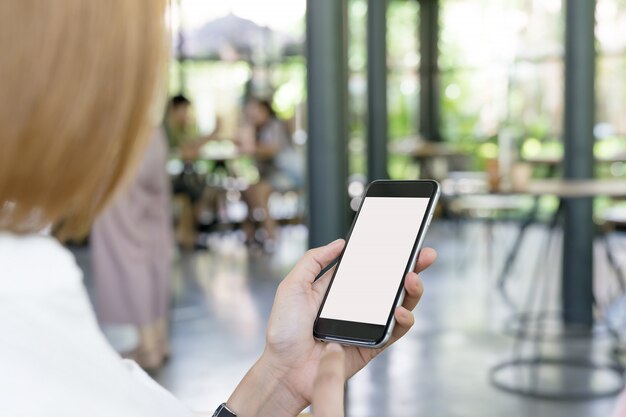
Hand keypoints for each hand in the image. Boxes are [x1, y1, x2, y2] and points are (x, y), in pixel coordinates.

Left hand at [227, 239, 436, 416]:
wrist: (284, 369)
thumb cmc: (284, 331)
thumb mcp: (292, 285)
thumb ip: (313, 260)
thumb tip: (339, 242)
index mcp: (339, 289)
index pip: (369, 267)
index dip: (387, 254)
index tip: (403, 240)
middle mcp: (356, 304)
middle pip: (391, 283)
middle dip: (412, 267)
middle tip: (424, 254)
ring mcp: (366, 324)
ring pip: (400, 305)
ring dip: (412, 291)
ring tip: (412, 279)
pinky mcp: (372, 345)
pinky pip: (395, 332)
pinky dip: (404, 320)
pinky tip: (400, 310)